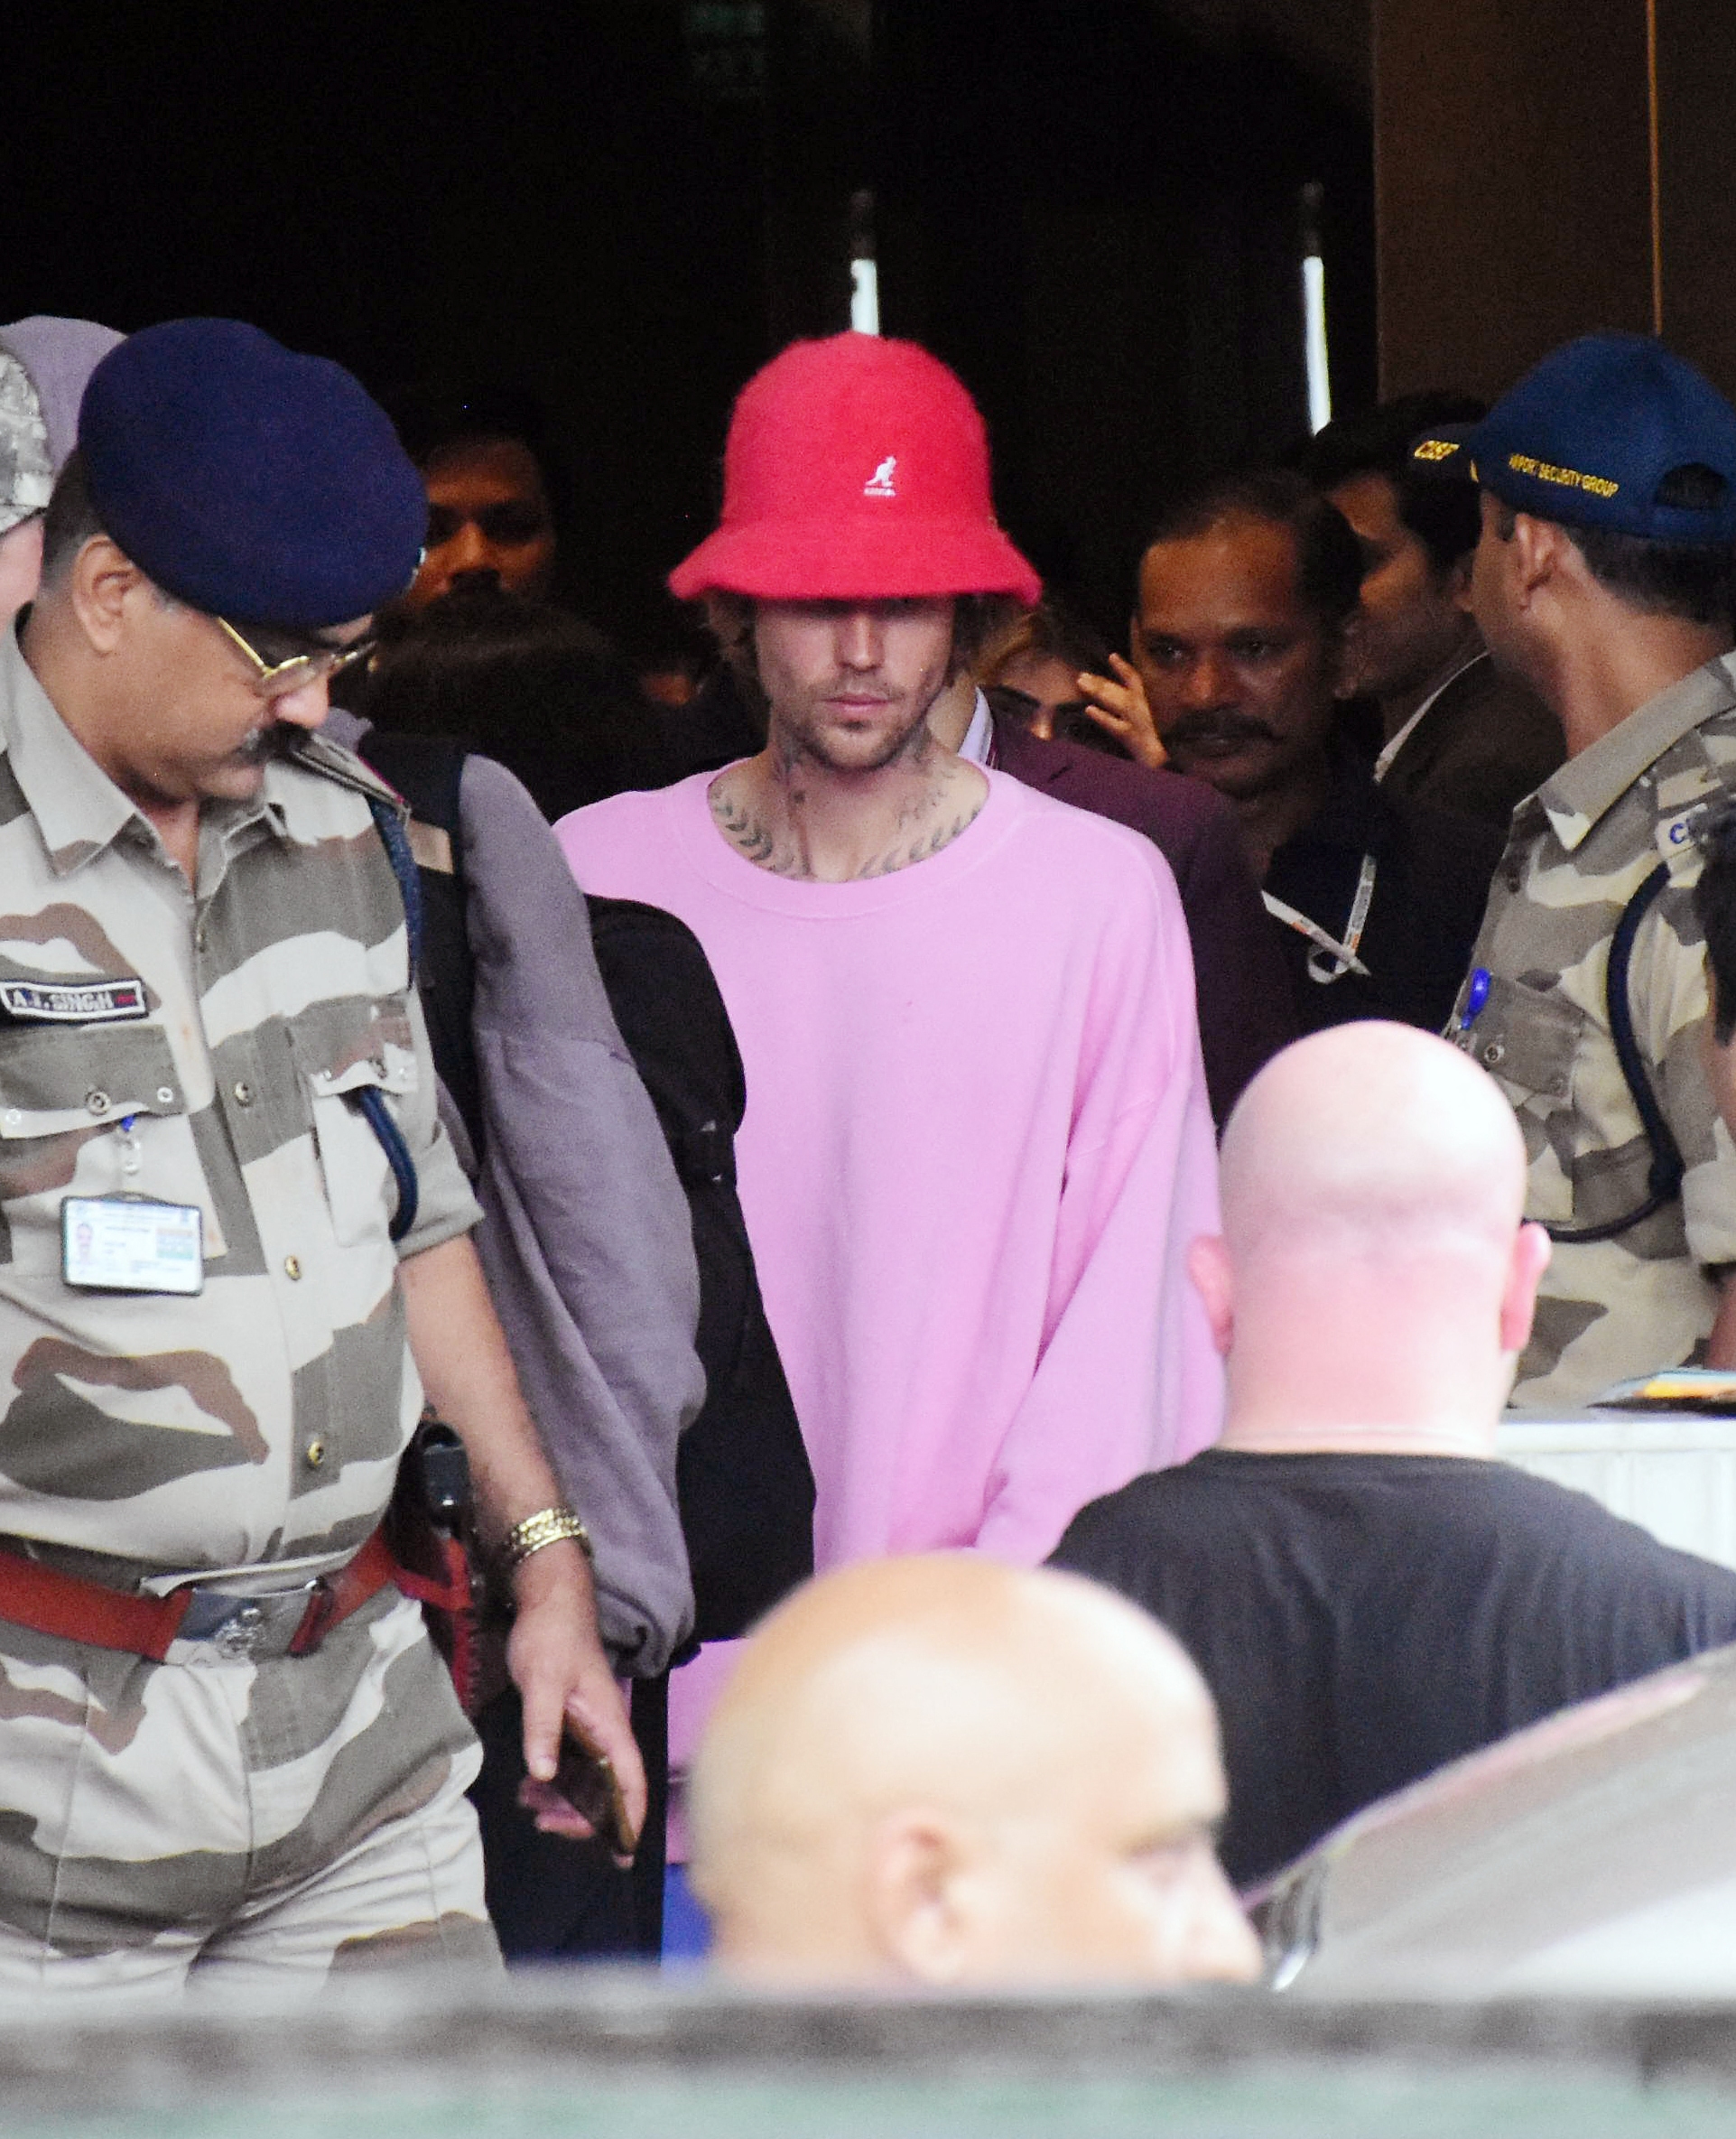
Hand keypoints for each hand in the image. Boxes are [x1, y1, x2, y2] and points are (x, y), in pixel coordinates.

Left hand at [507, 1541, 646, 1861]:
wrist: (548, 1601)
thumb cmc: (552, 1637)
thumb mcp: (543, 1682)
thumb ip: (543, 1728)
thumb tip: (545, 1776)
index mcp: (609, 1724)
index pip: (630, 1780)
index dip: (630, 1818)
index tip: (622, 1854)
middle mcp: (606, 1731)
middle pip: (608, 1789)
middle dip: (583, 1817)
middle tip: (546, 1827)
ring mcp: (590, 1728)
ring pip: (587, 1780)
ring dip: (564, 1801)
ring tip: (530, 1810)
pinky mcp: (573, 1722)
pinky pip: (570, 1764)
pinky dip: (553, 1782)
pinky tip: (529, 1788)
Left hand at [1077, 654, 1167, 769]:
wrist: (1161, 769)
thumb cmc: (1146, 748)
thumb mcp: (1138, 725)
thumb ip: (1123, 711)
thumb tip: (1102, 698)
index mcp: (1145, 707)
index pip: (1136, 681)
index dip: (1124, 668)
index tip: (1111, 655)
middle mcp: (1144, 712)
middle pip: (1122, 691)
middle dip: (1101, 682)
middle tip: (1081, 675)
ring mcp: (1139, 725)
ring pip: (1119, 704)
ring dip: (1100, 692)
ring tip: (1082, 684)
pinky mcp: (1133, 739)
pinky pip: (1116, 726)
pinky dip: (1103, 717)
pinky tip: (1089, 710)